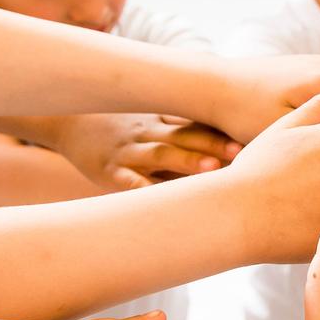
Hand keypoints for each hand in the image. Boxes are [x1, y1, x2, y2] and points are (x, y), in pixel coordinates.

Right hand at [53, 113, 241, 190]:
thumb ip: (188, 127)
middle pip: (187, 137)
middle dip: (215, 145)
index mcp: (165, 123)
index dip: (224, 131)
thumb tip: (234, 139)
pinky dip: (140, 187)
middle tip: (242, 152)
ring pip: (161, 154)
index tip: (253, 137)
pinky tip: (156, 198)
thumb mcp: (153, 121)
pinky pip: (126, 180)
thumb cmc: (121, 126)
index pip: (199, 124)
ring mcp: (129, 152)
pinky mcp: (107, 170)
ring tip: (212, 170)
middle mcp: (150, 133)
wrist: (66, 120)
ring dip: (187, 161)